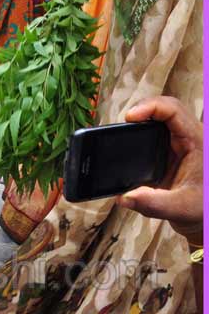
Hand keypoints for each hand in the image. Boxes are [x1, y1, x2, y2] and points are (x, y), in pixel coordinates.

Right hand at [116, 97, 202, 245]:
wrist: (206, 218)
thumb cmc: (202, 210)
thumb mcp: (181, 209)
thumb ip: (153, 204)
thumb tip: (124, 197)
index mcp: (197, 142)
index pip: (173, 109)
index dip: (149, 107)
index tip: (130, 117)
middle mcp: (189, 137)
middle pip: (164, 108)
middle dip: (141, 110)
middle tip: (125, 121)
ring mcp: (180, 142)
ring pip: (159, 116)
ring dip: (141, 119)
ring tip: (124, 128)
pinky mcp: (171, 149)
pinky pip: (155, 129)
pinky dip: (140, 129)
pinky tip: (128, 137)